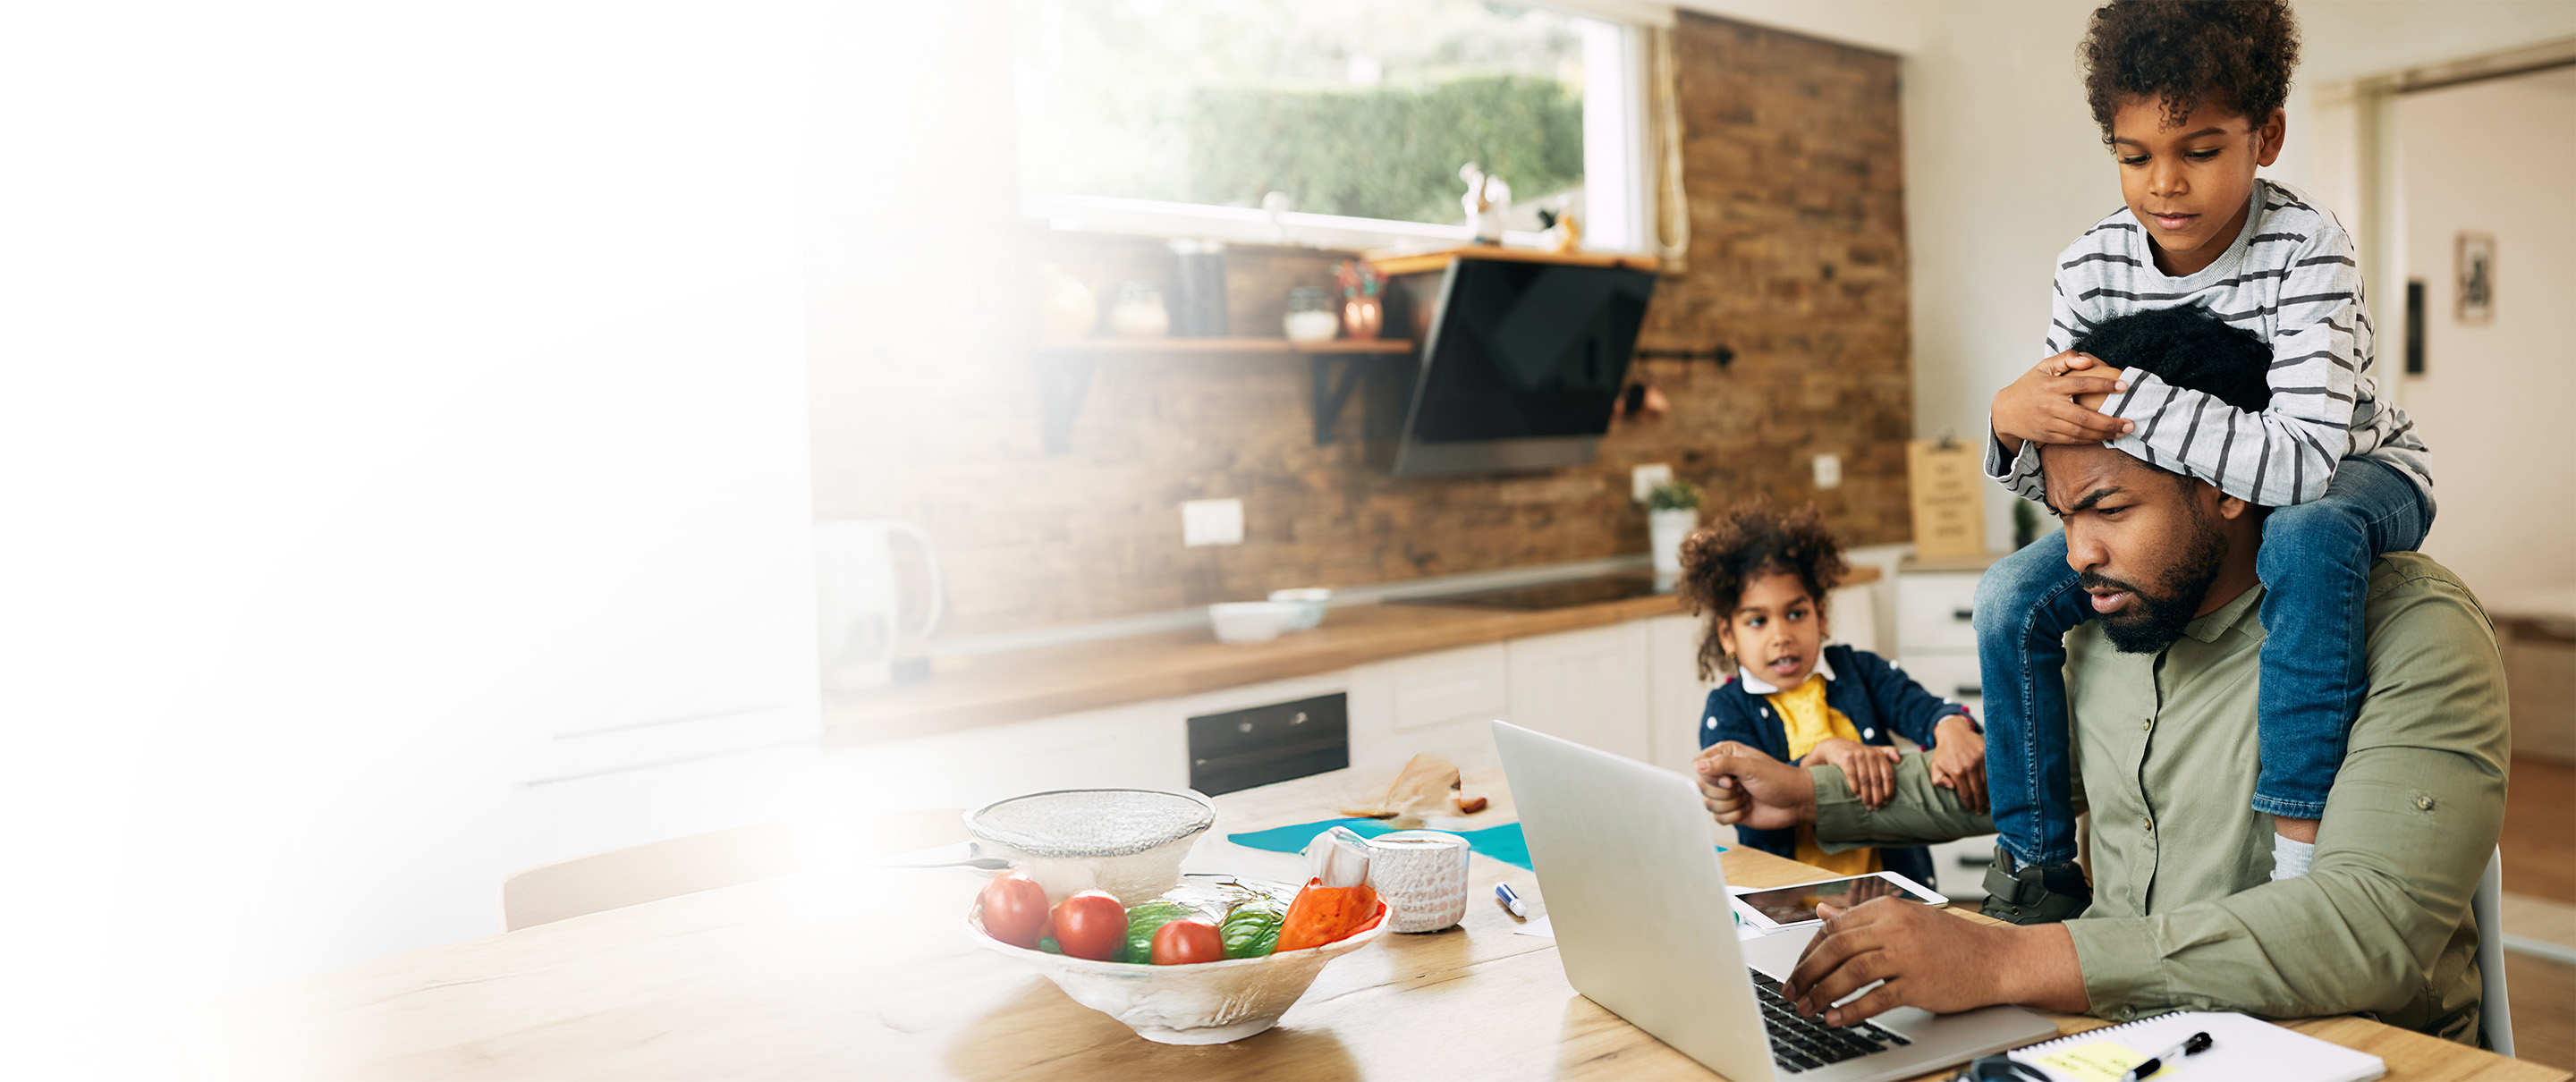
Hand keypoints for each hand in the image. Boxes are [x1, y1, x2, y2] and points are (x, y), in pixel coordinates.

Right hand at [1693, 742, 1816, 830]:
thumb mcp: (1750, 767)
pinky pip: (1717, 818)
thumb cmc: (1778, 779)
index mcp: (1725, 755)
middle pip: (1701, 786)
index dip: (1711, 775)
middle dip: (1724, 791)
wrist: (1796, 803)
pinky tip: (1747, 809)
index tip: (1730, 778)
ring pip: (1708, 803)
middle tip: (1743, 787)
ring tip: (1747, 797)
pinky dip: (1733, 816)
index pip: (1698, 764)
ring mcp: (1726, 793)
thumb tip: (1697, 765)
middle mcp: (1723, 773)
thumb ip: (1723, 764)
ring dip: (1730, 804)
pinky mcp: (1730, 811)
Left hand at [1783, 897, 2086, 1025]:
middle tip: (1791, 992)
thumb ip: (1861, 918)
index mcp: (1887, 909)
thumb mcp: (1904, 919)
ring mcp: (1907, 955)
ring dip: (1823, 994)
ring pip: (1850, 973)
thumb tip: (1822, 912)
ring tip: (1808, 1009)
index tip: (1797, 970)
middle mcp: (1894, 927)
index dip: (1808, 952)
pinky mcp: (1919, 983)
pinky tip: (1837, 1019)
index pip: (1832, 928)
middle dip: (1807, 973)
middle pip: (1835, 949)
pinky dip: (1852, 1010)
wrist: (1996, 958)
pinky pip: (1876, 998)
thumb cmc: (1950, 942)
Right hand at [1806, 738, 1900, 808]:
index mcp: (1879, 754)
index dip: (1889, 789)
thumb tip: (1900, 760)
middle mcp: (1870, 754)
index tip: (1887, 801)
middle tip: (1877, 807)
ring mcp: (1857, 755)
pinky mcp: (1845, 758)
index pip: (1888, 774)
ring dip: (1867, 795)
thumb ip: (1888, 753)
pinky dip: (1855, 787)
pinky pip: (1851, 775)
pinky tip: (1857, 795)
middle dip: (1877, 796)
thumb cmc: (1858, 753)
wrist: (1836, 746)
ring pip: (1865, 780)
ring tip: (1867, 805)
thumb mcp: (1874, 750)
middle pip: (1877, 779)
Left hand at [1928, 716, 1988, 812]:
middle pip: (1978, 790)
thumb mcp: (1935, 766)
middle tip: (1981, 811)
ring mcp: (1980, 760)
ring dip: (1989, 795)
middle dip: (1980, 803)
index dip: (1970, 803)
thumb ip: (1938, 780)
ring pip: (1987, 783)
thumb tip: (1952, 788)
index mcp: (1957, 771)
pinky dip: (1994, 783)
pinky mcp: (1987, 754)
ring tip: (1989, 804)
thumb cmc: (1944, 751)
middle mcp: (1970, 766)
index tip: (1972, 810)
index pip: (1966, 793)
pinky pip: (1993, 772)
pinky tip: (1994, 790)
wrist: (1953, 732)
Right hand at [1991, 351, 2131, 452]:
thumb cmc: (2028, 386)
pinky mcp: (2048, 436)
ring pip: (2080, 431)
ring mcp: (2048, 423)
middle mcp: (2050, 405)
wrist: (2005, 412)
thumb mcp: (2043, 367)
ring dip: (2103, 433)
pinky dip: (2090, 440)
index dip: (2103, 384)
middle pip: (2083, 416)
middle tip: (2131, 422)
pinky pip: (2072, 440)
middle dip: (2109, 421)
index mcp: (2052, 386)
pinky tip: (2105, 438)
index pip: (2081, 384)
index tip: (2123, 386)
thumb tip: (2088, 361)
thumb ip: (2066, 358)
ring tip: (2123, 432)